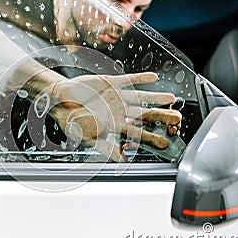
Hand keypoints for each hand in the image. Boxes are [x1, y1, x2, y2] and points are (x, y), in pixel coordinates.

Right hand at [47, 72, 181, 161]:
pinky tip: (154, 78)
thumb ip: (105, 146)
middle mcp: (119, 111)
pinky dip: (141, 79)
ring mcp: (117, 97)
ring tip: (171, 98)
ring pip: (141, 98)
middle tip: (177, 119)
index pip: (138, 133)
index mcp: (115, 125)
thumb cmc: (71, 120)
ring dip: (156, 98)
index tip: (167, 142)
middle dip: (161, 117)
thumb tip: (121, 160)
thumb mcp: (87, 137)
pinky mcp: (112, 83)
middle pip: (145, 115)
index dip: (152, 137)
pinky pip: (130, 80)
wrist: (60, 100)